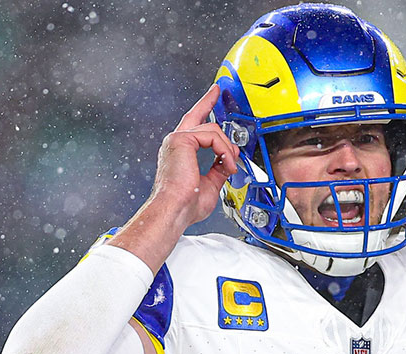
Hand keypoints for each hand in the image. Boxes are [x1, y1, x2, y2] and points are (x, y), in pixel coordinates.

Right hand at [147, 84, 240, 230]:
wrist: (175, 210)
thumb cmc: (185, 204)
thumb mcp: (210, 184)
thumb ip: (219, 168)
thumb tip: (230, 158)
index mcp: (180, 152)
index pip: (193, 126)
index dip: (203, 109)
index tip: (211, 97)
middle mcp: (176, 143)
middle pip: (196, 115)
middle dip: (208, 101)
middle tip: (218, 90)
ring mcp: (177, 139)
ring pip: (213, 131)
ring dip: (228, 150)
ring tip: (230, 167)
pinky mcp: (182, 140)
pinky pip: (213, 137)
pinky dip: (225, 151)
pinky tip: (227, 164)